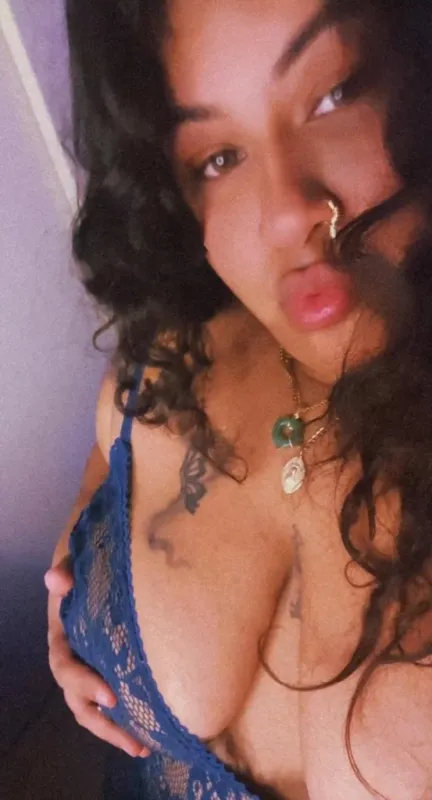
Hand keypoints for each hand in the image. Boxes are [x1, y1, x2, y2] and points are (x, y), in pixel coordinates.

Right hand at [45, 557, 147, 757]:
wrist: (91, 581)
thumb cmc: (83, 577)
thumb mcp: (74, 570)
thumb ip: (66, 572)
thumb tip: (55, 578)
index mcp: (61, 643)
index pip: (66, 669)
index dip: (84, 684)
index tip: (110, 695)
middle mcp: (71, 666)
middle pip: (79, 702)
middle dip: (104, 722)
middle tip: (131, 735)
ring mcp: (87, 677)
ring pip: (93, 714)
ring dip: (115, 732)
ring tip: (142, 747)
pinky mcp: (105, 680)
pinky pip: (109, 709)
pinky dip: (124, 724)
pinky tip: (148, 737)